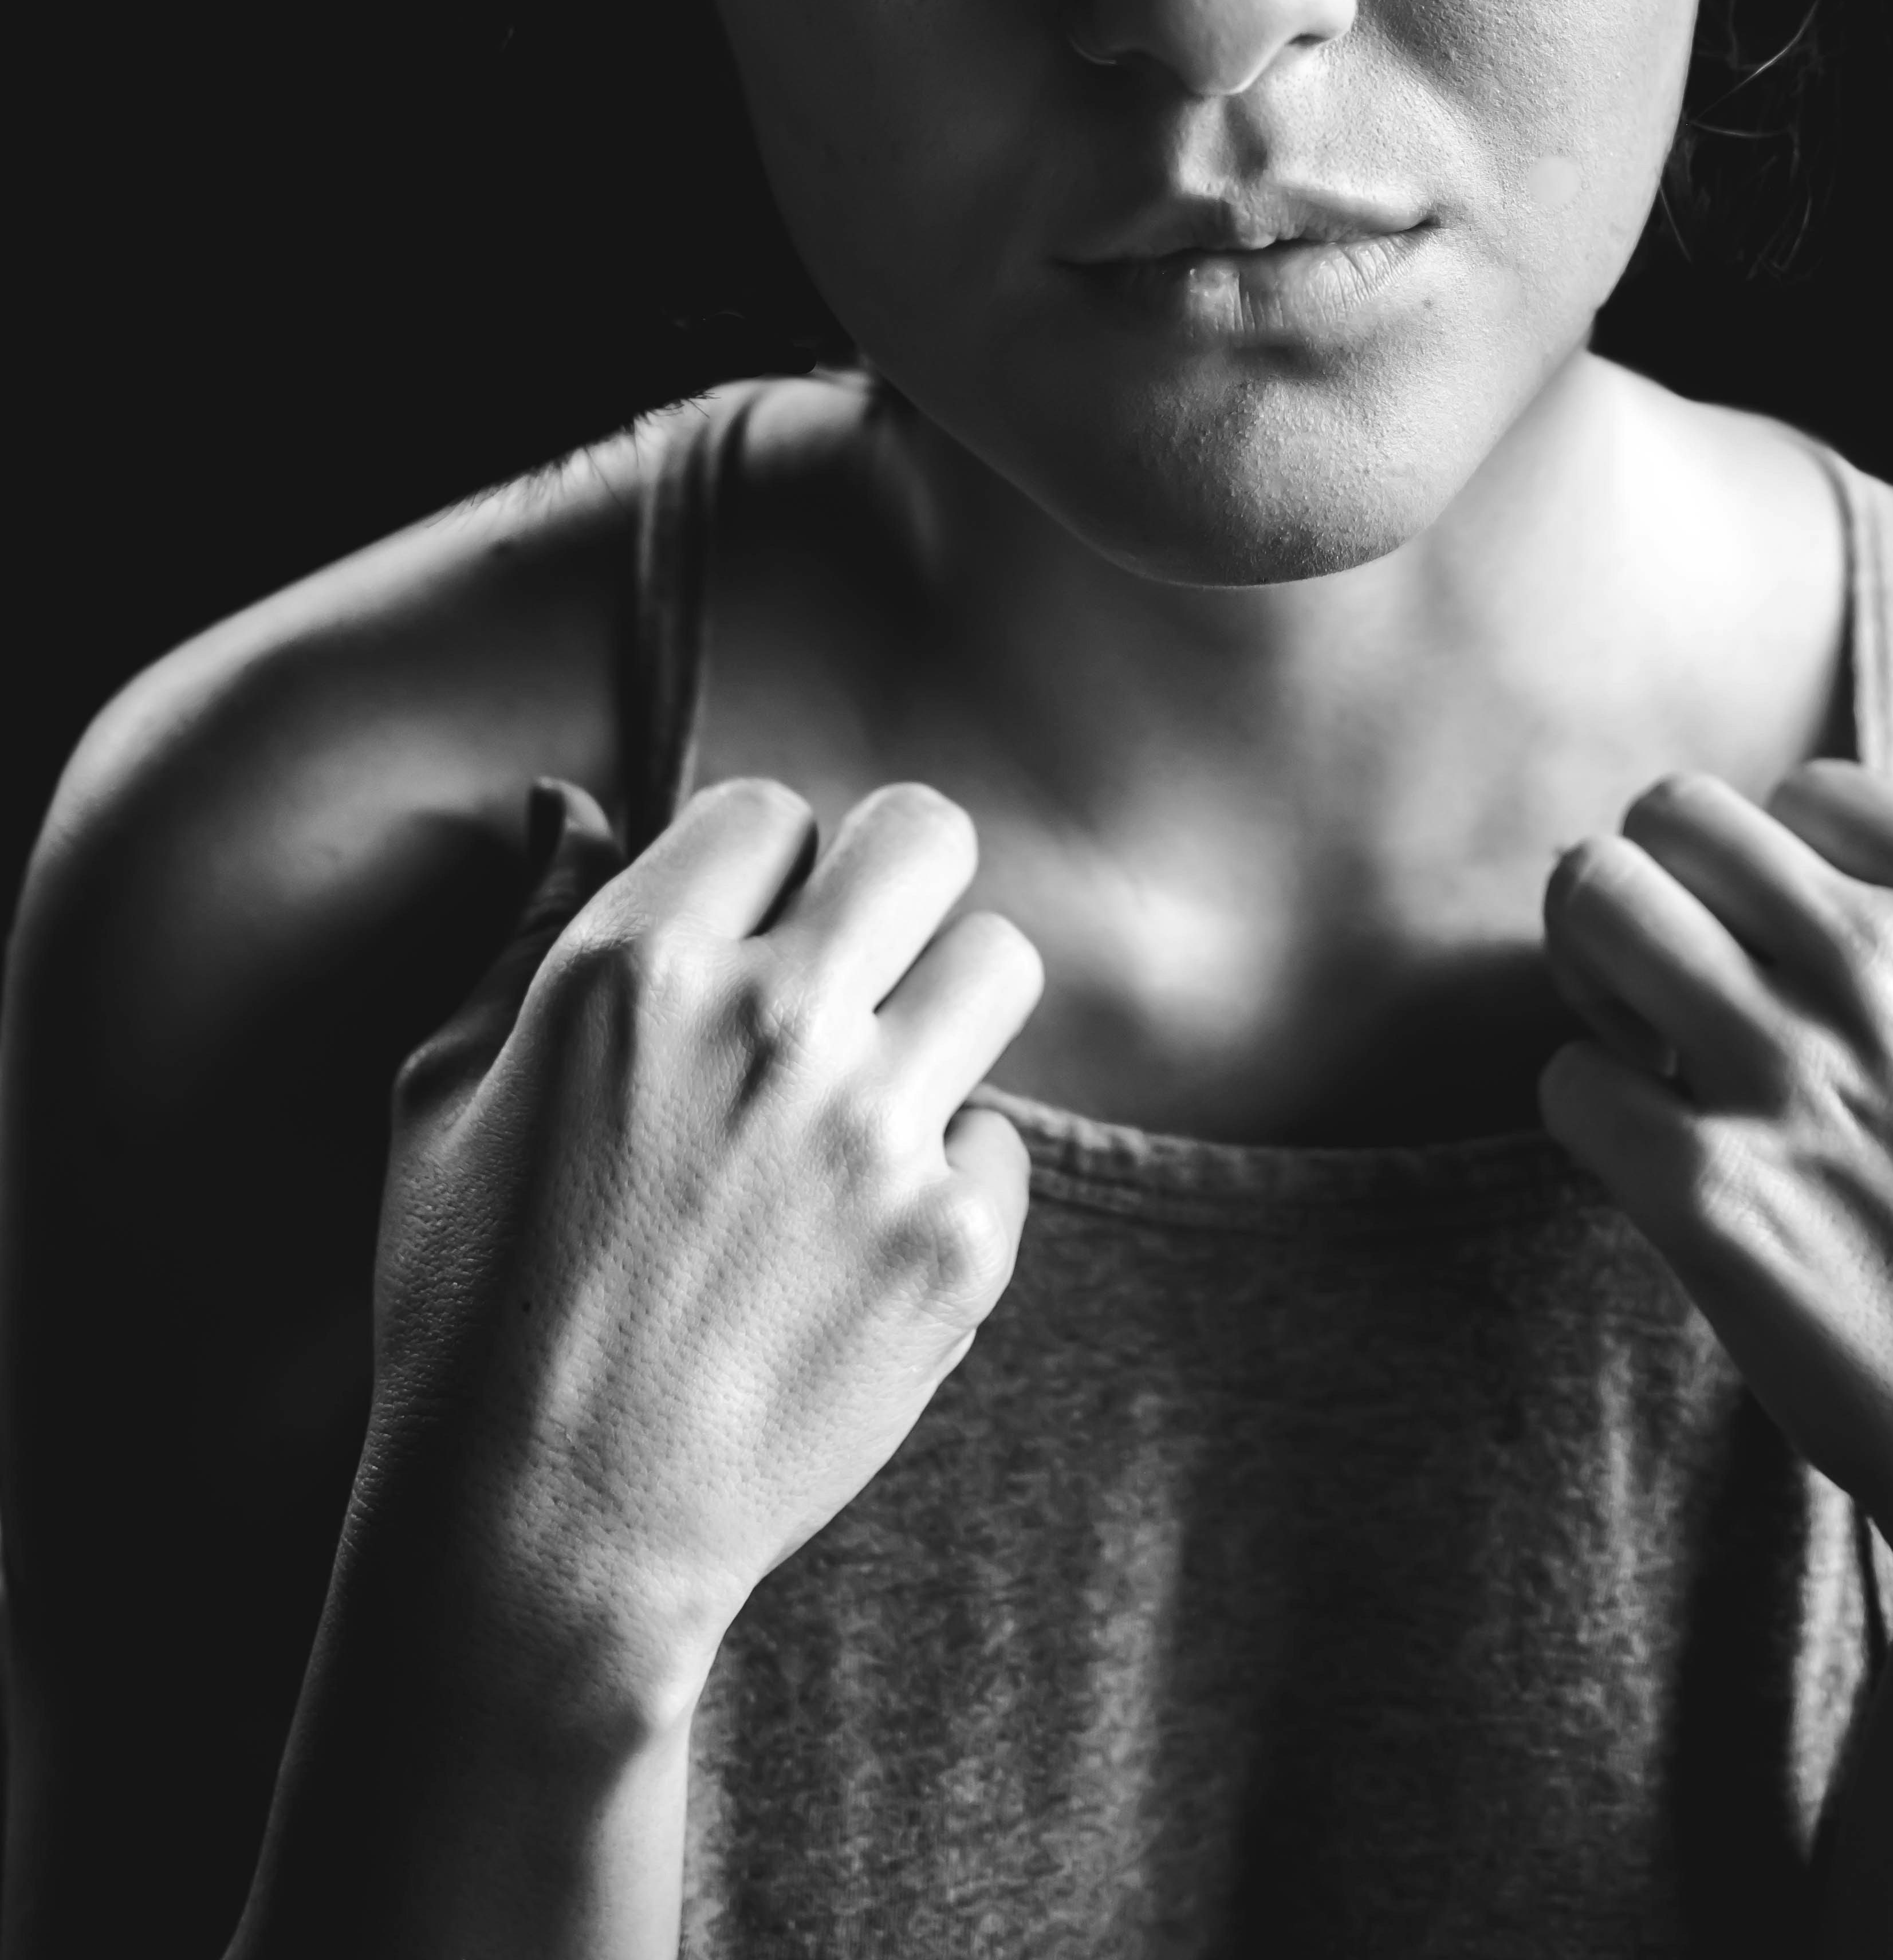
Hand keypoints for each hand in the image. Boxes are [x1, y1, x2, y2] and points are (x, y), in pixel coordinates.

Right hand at [358, 774, 1043, 1740]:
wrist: (544, 1533)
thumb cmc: (467, 1307)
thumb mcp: (443, 1093)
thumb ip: (525, 928)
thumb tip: (569, 804)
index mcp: (640, 970)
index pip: (768, 810)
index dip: (756, 867)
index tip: (741, 938)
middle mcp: (775, 1026)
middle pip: (926, 836)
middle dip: (894, 880)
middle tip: (859, 959)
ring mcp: (877, 1136)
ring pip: (999, 964)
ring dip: (945, 1009)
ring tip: (880, 1087)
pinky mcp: (953, 1246)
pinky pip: (1003, 1140)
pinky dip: (949, 1178)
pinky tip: (866, 1237)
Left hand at [1537, 679, 1892, 1609]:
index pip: (1805, 786)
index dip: (1783, 861)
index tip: (1798, 944)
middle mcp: (1890, 977)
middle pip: (1673, 816)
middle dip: (1664, 878)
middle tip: (1687, 968)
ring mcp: (1794, 1085)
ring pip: (1595, 902)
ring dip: (1595, 958)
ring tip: (1641, 1029)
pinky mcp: (1711, 1199)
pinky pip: (1566, 1078)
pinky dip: (1586, 1106)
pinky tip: (1648, 1149)